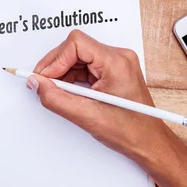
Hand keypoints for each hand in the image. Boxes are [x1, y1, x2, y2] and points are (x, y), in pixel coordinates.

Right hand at [28, 30, 166, 158]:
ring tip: (58, 92)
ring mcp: (116, 63)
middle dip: (56, 66)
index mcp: (116, 63)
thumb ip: (56, 98)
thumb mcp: (86, 116)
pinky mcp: (112, 70)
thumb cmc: (131, 131)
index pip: (77, 44)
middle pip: (75, 47)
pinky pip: (85, 65)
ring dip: (63, 73)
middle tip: (44, 84)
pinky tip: (69, 92)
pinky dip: (72, 78)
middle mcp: (118, 57)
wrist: (149, 142)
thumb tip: (37, 84)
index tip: (44, 76)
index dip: (55, 59)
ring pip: (78, 56)